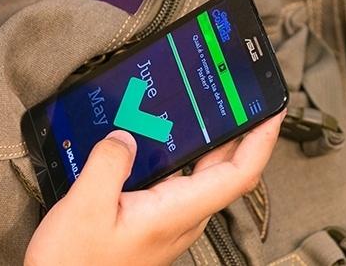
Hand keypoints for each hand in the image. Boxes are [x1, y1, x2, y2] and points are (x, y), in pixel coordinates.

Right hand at [24, 111, 285, 265]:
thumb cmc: (74, 264)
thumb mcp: (85, 208)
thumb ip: (108, 165)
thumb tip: (125, 135)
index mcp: (175, 212)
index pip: (239, 174)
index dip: (261, 140)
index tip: (271, 111)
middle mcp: (181, 217)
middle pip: (226, 170)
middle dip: (240, 130)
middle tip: (240, 96)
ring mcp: (169, 221)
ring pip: (203, 175)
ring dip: (210, 140)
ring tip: (207, 107)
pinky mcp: (153, 221)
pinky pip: (179, 182)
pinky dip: (181, 154)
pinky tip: (162, 139)